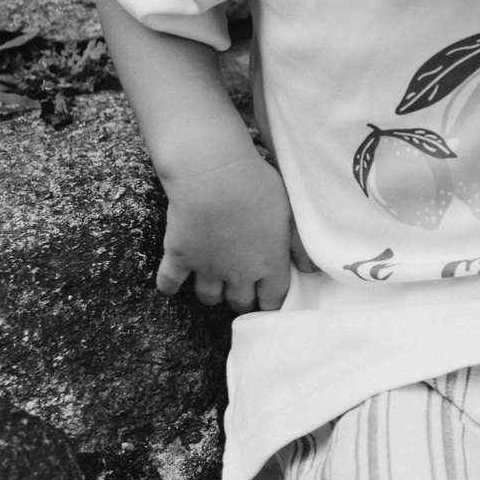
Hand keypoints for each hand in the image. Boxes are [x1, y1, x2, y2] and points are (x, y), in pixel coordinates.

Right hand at [157, 144, 295, 311]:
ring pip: (209, 297)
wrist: (215, 177)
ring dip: (214, 295)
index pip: (273, 298)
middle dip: (245, 300)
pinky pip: (169, 283)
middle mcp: (237, 273)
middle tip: (245, 293)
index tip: (271, 298)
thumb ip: (301, 246)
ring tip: (217, 287)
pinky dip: (169, 287)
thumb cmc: (260, 189)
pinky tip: (172, 287)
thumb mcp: (292, 214)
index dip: (273, 301)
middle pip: (240, 302)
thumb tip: (310, 271)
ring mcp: (205, 268)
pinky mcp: (178, 257)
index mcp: (268, 264)